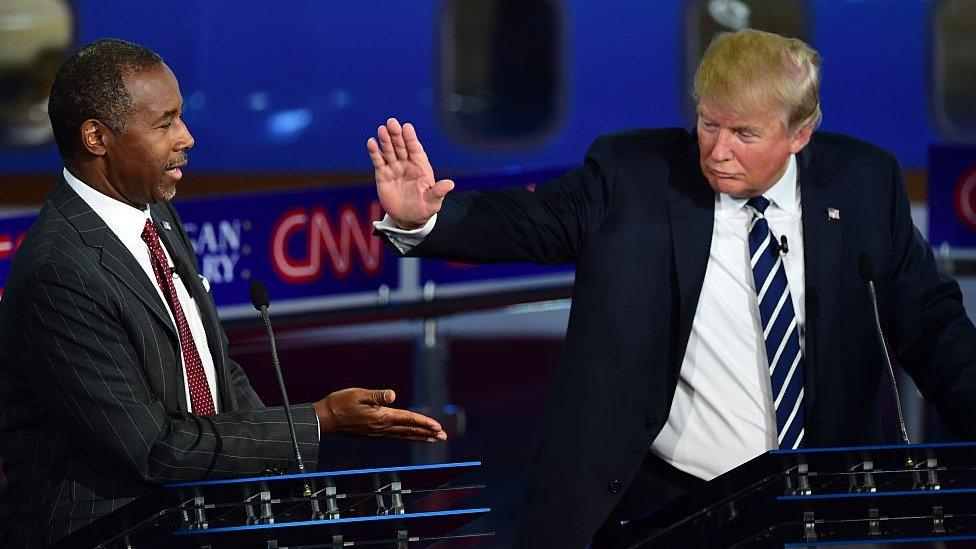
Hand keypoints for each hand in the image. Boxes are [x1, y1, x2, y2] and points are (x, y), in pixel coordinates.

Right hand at [314, 388, 447, 442]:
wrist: (325, 419)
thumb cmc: (340, 403)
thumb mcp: (358, 394)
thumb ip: (377, 395)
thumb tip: (393, 395)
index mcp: (381, 417)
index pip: (408, 420)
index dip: (424, 422)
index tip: (438, 426)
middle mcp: (381, 428)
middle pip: (409, 431)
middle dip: (428, 433)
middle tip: (444, 437)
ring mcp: (377, 432)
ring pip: (403, 436)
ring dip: (419, 437)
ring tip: (433, 439)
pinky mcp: (372, 433)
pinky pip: (395, 437)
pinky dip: (407, 437)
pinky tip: (410, 436)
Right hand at [367, 118, 454, 228]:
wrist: (408, 219)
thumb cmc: (424, 209)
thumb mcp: (433, 202)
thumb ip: (439, 191)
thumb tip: (450, 184)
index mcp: (421, 168)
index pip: (416, 150)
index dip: (411, 139)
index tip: (407, 127)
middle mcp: (407, 165)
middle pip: (401, 147)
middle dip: (397, 135)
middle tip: (392, 122)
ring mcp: (395, 168)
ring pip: (389, 151)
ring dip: (385, 141)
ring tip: (381, 130)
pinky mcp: (383, 175)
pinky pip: (379, 162)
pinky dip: (375, 153)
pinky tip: (371, 143)